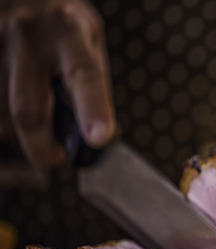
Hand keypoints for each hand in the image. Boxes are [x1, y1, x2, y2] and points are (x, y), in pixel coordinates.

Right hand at [0, 0, 114, 167]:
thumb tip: (87, 133)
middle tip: (54, 156)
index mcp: (68, 30)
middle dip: (42, 148)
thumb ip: (89, 78)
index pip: (84, 74)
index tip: (99, 138)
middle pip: (28, 111)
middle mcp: (26, 35)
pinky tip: (10, 108)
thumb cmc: (57, 19)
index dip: (93, 109)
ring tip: (33, 119)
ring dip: (18, 133)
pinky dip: (2, 120)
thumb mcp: (87, 35)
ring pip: (2, 116)